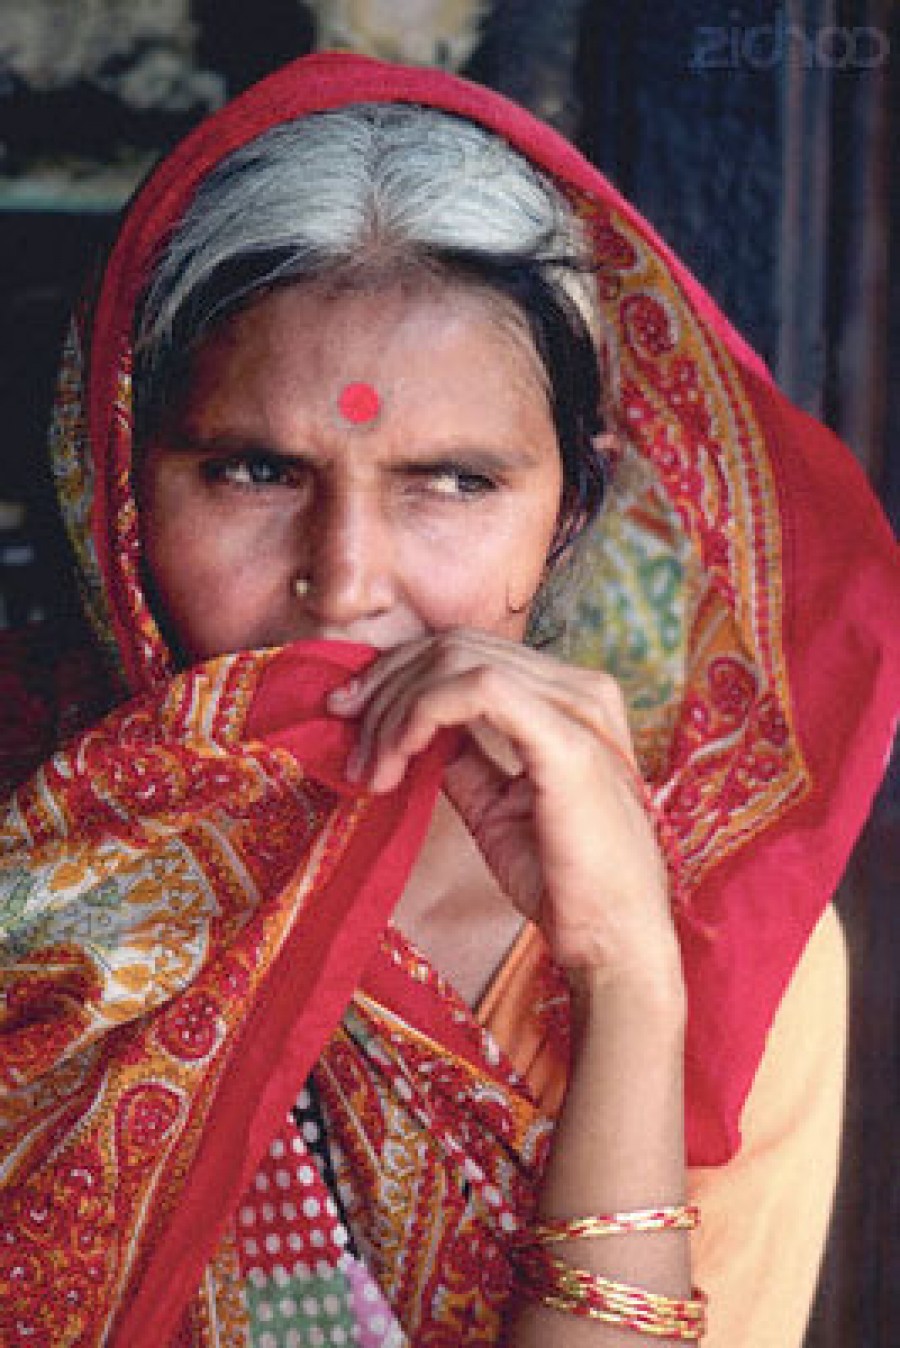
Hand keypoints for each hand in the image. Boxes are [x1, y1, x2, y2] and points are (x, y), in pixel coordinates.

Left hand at [328, 631, 679, 987]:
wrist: (613, 939)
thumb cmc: (564, 882)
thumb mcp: (498, 807)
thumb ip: (464, 759)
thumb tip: (413, 734)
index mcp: (572, 699)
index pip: (470, 652)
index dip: (400, 674)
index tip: (350, 715)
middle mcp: (582, 688)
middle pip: (456, 645)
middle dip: (385, 685)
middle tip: (347, 737)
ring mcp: (579, 706)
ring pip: (456, 659)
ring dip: (395, 709)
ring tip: (372, 768)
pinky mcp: (566, 737)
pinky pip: (474, 688)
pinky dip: (420, 713)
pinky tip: (400, 757)